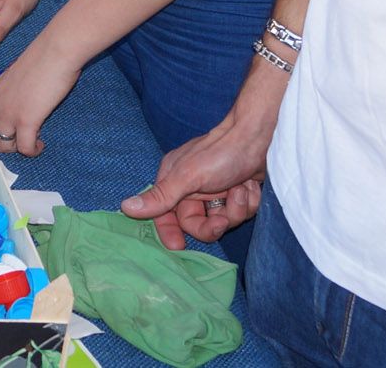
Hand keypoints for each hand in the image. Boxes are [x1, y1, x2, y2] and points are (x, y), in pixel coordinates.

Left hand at [0, 41, 80, 155]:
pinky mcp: (26, 121)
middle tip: (18, 140)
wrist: (55, 52)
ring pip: (2, 146)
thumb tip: (19, 107)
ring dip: (17, 148)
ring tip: (31, 141)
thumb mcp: (17, 79)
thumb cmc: (41, 61)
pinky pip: (25, 148)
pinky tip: (41, 145)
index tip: (3, 136)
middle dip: (1, 144)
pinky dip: (33, 151)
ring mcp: (8, 113)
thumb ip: (12, 94)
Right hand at [121, 97, 278, 248]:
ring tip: (240, 189)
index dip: (170, 231)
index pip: (164, 214)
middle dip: (214, 222)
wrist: (261, 139)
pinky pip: (241, 213)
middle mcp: (193, 188)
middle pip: (197, 223)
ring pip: (222, 220)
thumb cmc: (220, 154)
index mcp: (174, 180)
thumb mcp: (188, 177)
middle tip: (222, 218)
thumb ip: (160, 197)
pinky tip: (249, 186)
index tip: (178, 246)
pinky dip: (248, 202)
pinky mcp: (237, 194)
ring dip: (235, 208)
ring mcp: (216, 192)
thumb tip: (124, 207)